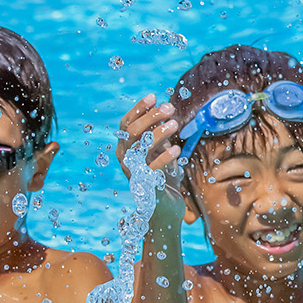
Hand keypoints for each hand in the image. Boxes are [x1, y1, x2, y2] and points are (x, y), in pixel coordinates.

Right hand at [116, 94, 186, 208]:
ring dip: (158, 133)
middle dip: (151, 117)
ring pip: (139, 148)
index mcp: (126, 147)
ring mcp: (132, 172)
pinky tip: (177, 149)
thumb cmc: (162, 174)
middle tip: (170, 108)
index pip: (126, 123)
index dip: (139, 109)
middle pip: (132, 131)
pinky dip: (164, 158)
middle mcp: (125, 158)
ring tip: (175, 124)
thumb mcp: (160, 148)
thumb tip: (162, 106)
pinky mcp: (145, 186)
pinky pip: (151, 169)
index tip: (154, 96)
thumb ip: (157, 130)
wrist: (164, 206)